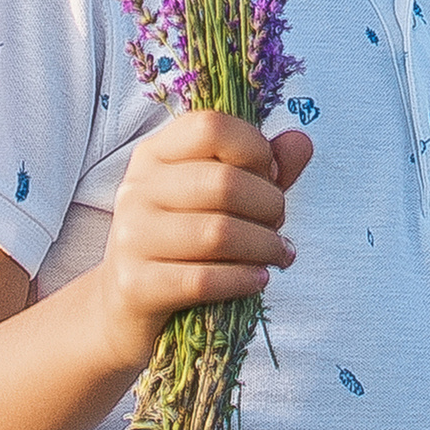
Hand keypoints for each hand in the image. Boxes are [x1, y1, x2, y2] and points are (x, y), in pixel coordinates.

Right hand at [88, 110, 316, 379]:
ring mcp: (131, 237)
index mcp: (155, 154)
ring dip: (264, 246)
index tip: (271, 176)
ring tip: (279, 255)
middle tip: (279, 225)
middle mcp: (137, 189)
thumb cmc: (185, 240)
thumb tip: (302, 141)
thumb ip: (262, 169)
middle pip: (223, 183)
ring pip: (218, 234)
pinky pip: (203, 279)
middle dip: (269, 205)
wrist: (128, 302)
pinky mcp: (134, 284)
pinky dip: (243, 279)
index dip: (254, 149)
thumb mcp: (221, 197)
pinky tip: (259, 279)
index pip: (211, 127)